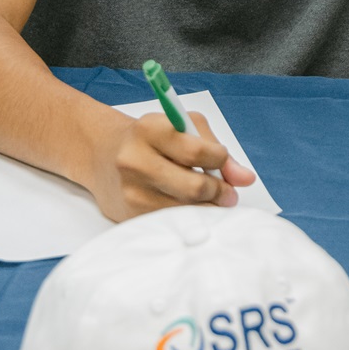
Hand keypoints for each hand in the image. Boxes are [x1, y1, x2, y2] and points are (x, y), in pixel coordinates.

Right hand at [87, 108, 256, 222]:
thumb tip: (245, 178)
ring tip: (211, 201)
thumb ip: (215, 148)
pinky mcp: (129, 215)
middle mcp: (135, 160)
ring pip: (184, 210)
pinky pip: (171, 222)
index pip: (197, 150)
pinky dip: (188, 218)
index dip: (220, 159)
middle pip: (193, 187)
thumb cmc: (152, 138)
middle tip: (228, 194)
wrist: (103, 155)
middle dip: (219, 191)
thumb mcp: (183, 127)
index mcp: (149, 129)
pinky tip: (190, 209)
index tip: (222, 162)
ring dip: (207, 208)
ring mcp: (130, 191)